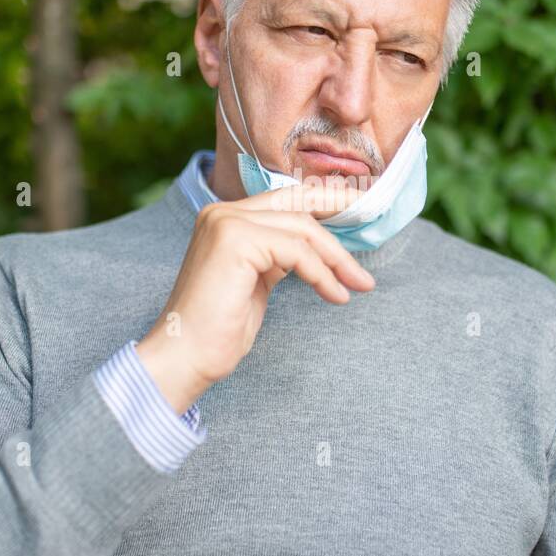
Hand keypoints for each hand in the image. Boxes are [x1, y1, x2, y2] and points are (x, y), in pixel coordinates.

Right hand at [135, 181, 374, 413]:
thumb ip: (277, 256)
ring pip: (302, 229)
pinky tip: (336, 296)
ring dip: (337, 259)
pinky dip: (322, 274)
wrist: (186, 356)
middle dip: (339, 218)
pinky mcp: (236, 241)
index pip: (285, 198)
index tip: (359, 209)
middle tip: (370, 236)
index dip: (325, 201)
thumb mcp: (256, 281)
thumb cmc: (218, 330)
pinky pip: (297, 251)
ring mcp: (226, 223)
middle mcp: (222, 212)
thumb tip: (312, 248)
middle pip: (297, 204)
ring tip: (359, 284)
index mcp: (224, 218)